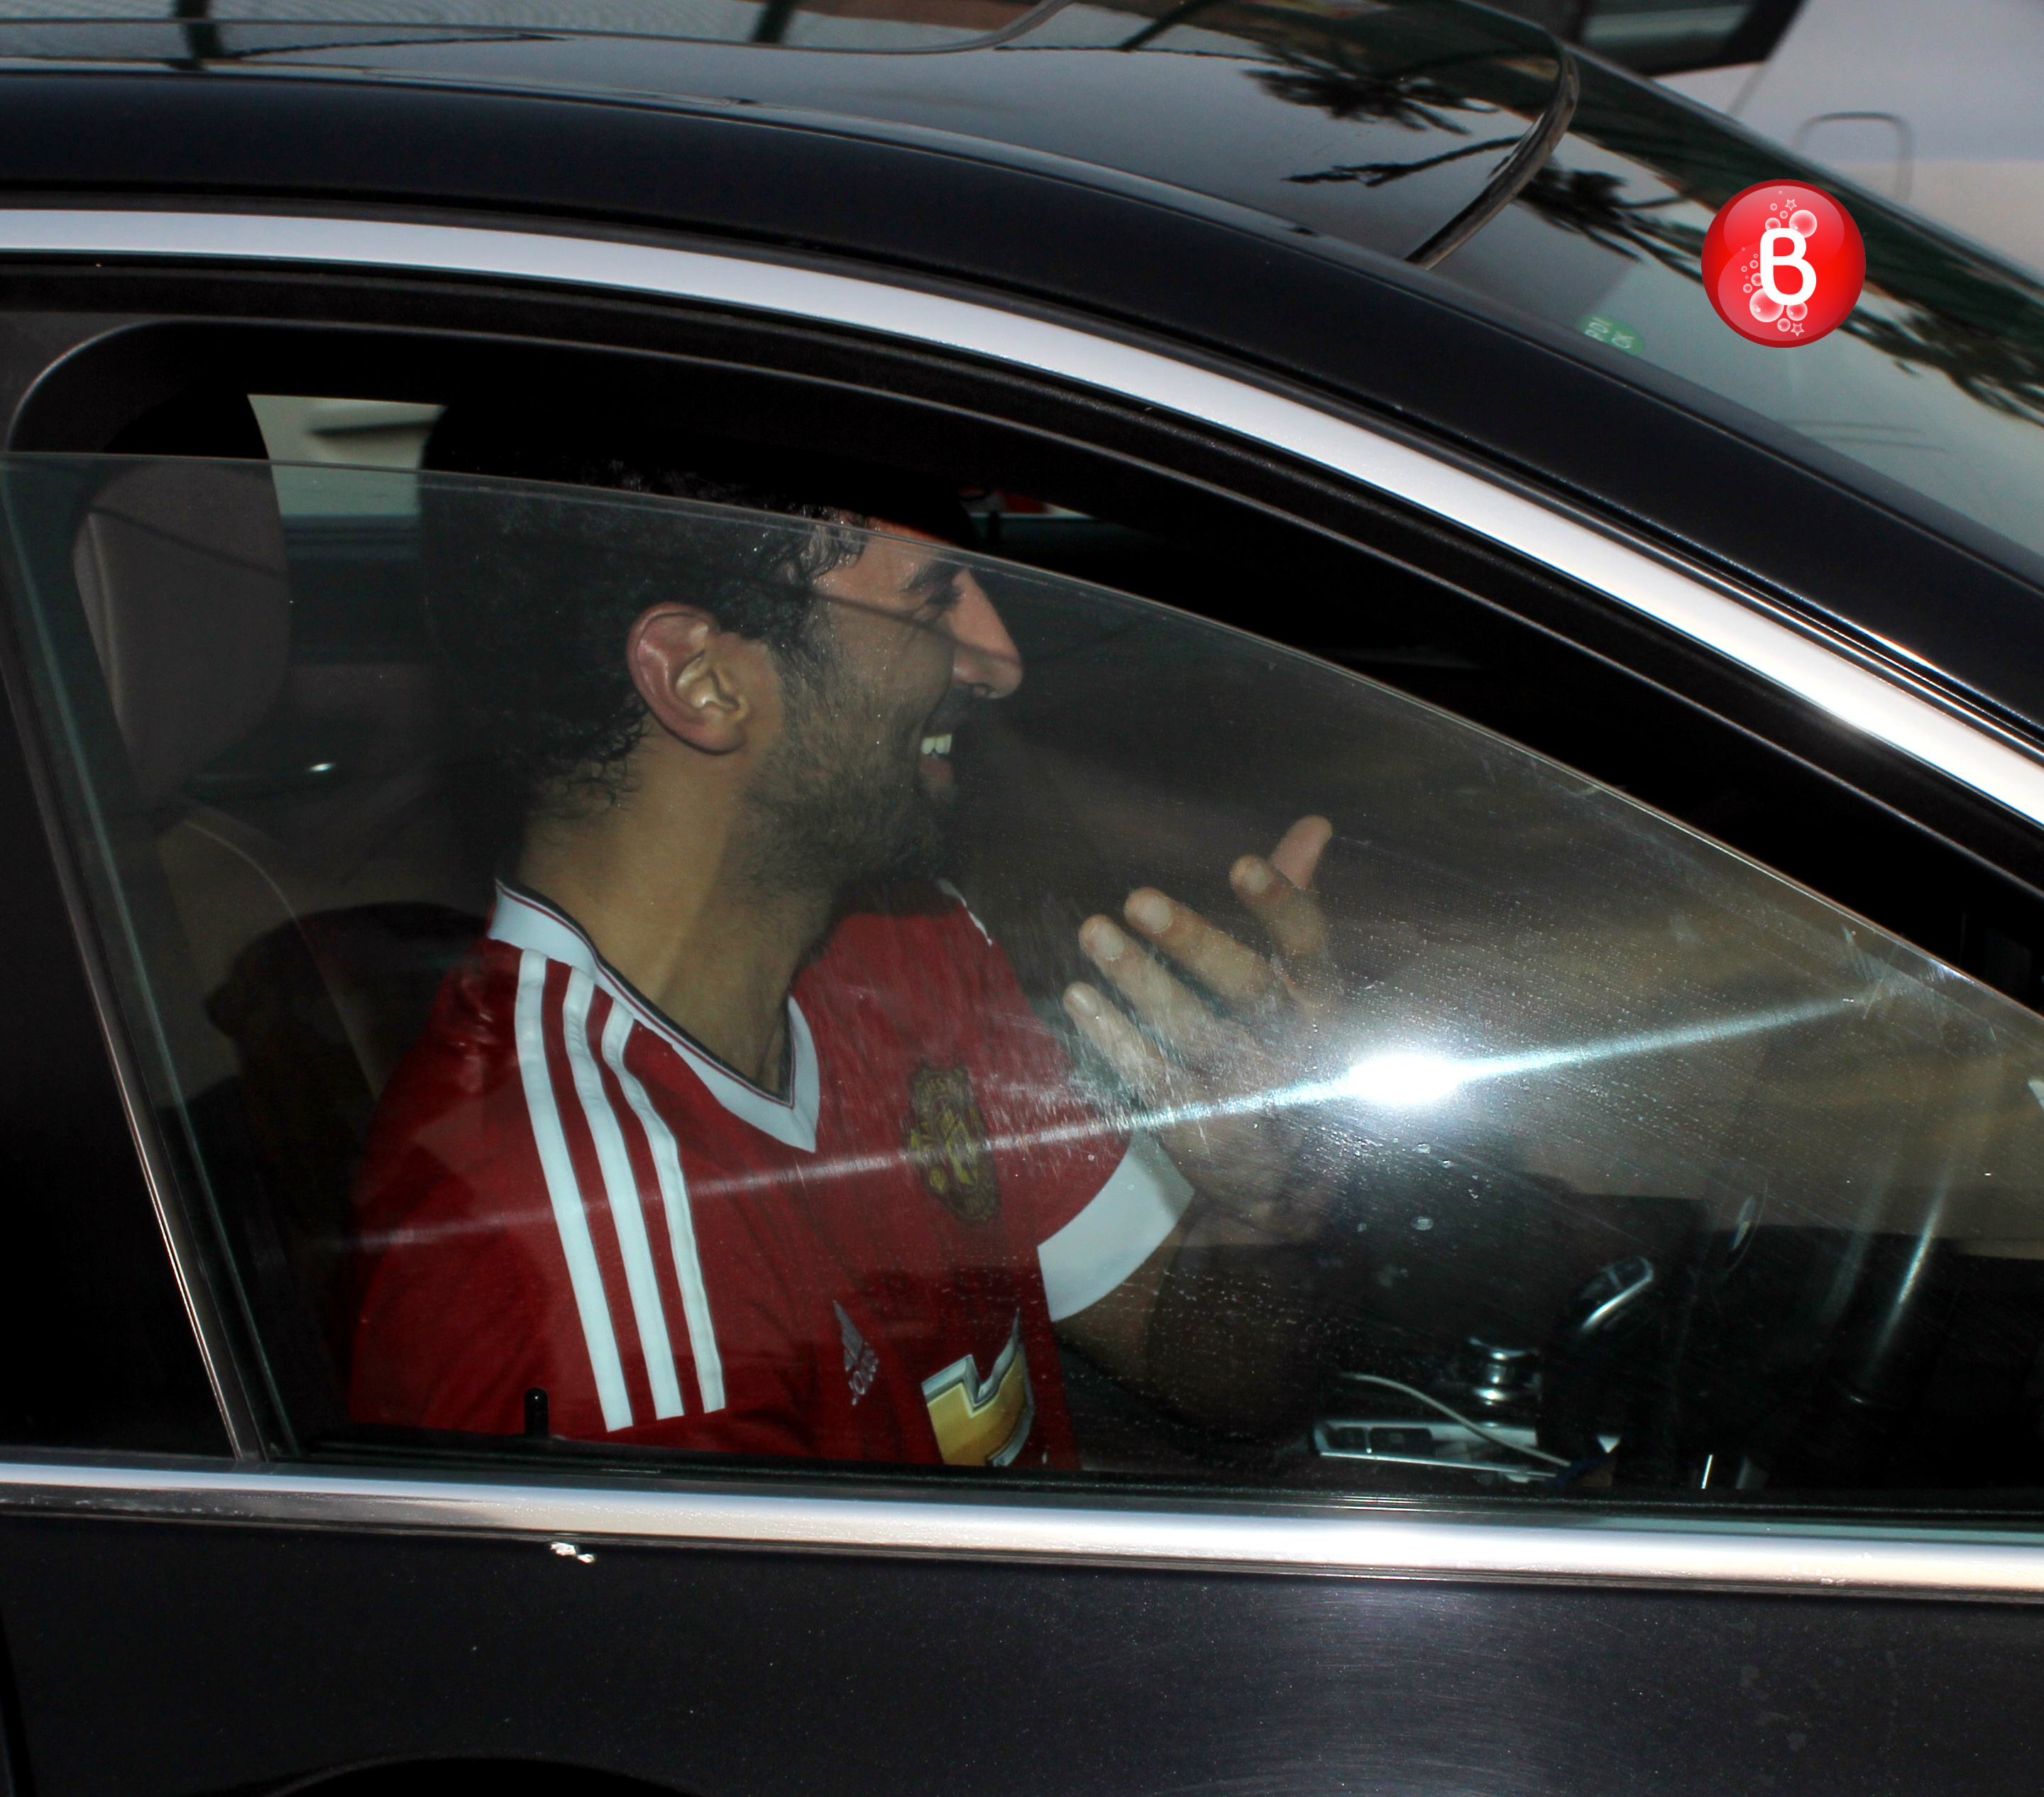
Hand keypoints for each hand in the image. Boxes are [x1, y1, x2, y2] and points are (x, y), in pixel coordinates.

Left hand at [1062, 816, 1343, 1239]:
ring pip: (1193, 1033)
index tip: (1241, 864)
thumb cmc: (1285, 1047)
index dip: (1281, 905)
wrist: (1278, 1176)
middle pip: (1248, 991)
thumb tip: (1313, 824)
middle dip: (1195, 943)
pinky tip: (1078, 999)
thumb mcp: (1299, 980)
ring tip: (1092, 932)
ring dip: (1138, 981)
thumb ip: (1298, 900)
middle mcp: (1291, 1047)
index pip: (1309, 947)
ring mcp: (1245, 1091)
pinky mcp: (1200, 1125)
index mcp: (1320, 1001)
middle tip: (1137, 898)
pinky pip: (1152, 1077)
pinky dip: (1113, 1038)